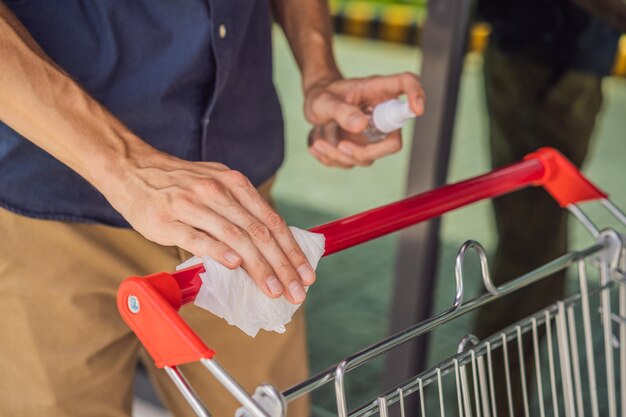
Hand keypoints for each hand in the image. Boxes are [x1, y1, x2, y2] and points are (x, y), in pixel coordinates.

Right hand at [99, 151, 314, 303]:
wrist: (133, 169)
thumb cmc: (178, 184)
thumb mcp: (216, 184)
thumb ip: (241, 210)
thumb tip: (268, 243)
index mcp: (234, 184)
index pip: (272, 222)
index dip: (292, 250)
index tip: (305, 274)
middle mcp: (218, 192)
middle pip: (259, 233)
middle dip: (283, 265)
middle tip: (296, 290)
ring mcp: (193, 205)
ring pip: (236, 238)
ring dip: (259, 267)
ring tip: (273, 288)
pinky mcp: (169, 220)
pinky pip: (199, 238)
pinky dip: (220, 252)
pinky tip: (236, 266)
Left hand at [304, 72, 424, 167]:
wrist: (314, 106)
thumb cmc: (322, 95)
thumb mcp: (324, 101)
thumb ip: (341, 111)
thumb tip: (361, 125)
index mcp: (377, 90)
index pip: (407, 84)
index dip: (417, 95)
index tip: (417, 110)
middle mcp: (381, 114)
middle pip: (392, 142)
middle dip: (364, 151)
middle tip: (340, 146)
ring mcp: (375, 135)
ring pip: (367, 158)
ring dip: (338, 154)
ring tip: (317, 140)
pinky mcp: (364, 148)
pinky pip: (352, 163)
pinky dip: (332, 158)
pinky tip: (319, 145)